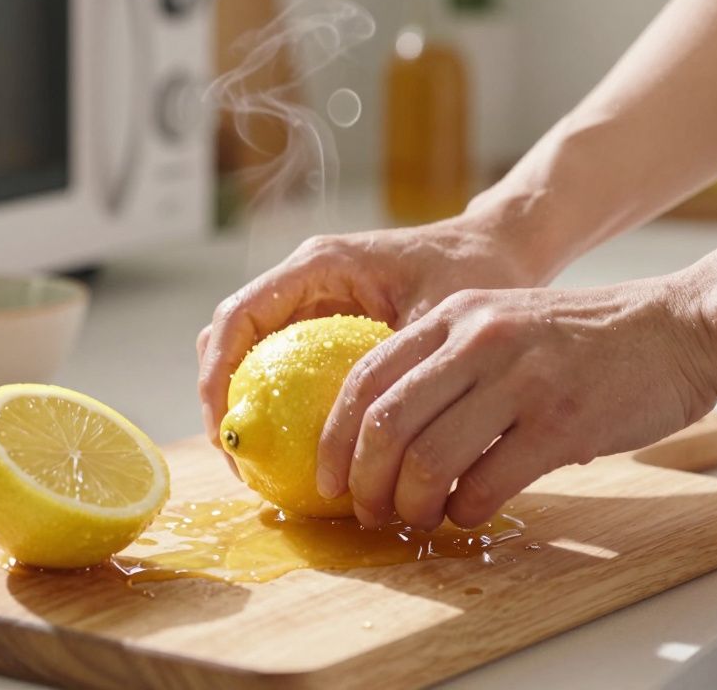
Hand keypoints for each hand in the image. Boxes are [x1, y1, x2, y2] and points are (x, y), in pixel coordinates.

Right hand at [197, 214, 539, 449]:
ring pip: (251, 353)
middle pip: (232, 337)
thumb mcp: (439, 317)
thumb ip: (400, 364)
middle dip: (222, 397)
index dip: (217, 372)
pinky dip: (279, 407)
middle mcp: (305, 281)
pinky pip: (285, 366)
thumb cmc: (474, 271)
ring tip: (259, 467)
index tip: (225, 428)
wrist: (498, 250)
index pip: (239, 314)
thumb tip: (369, 435)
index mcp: (319, 265)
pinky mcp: (326, 327)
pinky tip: (296, 456)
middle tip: (238, 461)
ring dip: (246, 406)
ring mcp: (312, 303)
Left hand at [316, 280, 716, 528]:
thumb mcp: (498, 323)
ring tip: (418, 519)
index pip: (363, 378)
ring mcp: (519, 381)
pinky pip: (487, 483)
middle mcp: (477, 341)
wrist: (678, 327)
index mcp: (451, 316)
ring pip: (428, 461)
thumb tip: (383, 435)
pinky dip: (466, 512)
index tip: (329, 479)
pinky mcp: (560, 423)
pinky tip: (469, 515)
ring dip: (412, 506)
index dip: (334, 438)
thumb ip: (443, 362)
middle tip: (368, 512)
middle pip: (385, 425)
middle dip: (364, 483)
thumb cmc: (583, 337)